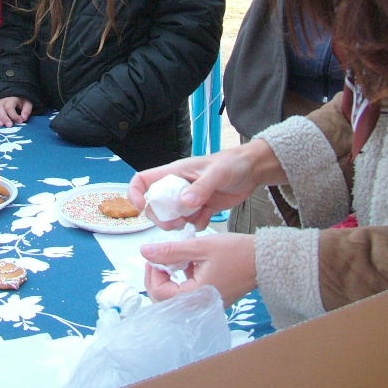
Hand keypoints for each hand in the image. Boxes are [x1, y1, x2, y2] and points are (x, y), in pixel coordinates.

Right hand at [0, 97, 32, 126]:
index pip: (9, 107)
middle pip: (0, 108)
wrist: (16, 97)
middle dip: (4, 118)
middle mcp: (3, 100)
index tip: (20, 121)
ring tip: (1, 125)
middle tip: (9, 125)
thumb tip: (23, 118)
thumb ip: (27, 111)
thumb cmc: (22, 102)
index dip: (14, 115)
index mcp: (12, 99)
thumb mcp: (27, 104)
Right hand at [128, 139, 283, 230]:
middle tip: (178, 222)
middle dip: (162, 218)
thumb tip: (184, 203)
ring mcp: (188, 199)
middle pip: (154, 206)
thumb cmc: (232, 163)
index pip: (142, 180)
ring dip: (181, 223)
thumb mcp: (217, 173)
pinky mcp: (200, 208)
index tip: (141, 208)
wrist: (252, 171)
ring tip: (198, 216)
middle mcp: (177, 186)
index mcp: (174, 172)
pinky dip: (196, 224)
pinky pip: (189, 222)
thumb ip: (201, 188)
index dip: (135, 193)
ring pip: (171, 217)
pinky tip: (209, 215)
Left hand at [141, 232, 257, 306]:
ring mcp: (206, 303)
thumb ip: (171, 251)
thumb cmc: (236, 252)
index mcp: (196, 297)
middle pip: (165, 299)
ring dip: (171, 276)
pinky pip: (189, 291)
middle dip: (159, 276)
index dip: (152, 274)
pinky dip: (184, 276)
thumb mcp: (200, 247)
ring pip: (176, 295)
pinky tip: (191, 260)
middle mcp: (199, 306)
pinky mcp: (211, 297)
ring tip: (179, 255)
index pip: (160, 294)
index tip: (154, 255)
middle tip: (161, 256)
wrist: (265, 259)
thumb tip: (144, 251)